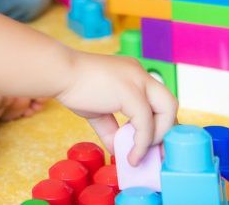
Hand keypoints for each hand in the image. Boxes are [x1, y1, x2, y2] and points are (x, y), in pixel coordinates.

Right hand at [55, 52, 176, 165]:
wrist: (58, 73)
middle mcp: (140, 74)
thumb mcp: (98, 110)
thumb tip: (118, 151)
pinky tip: (131, 155)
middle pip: (171, 104)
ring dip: (158, 137)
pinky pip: (145, 122)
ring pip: (167, 110)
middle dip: (167, 131)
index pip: (159, 101)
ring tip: (140, 155)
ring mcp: (137, 80)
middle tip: (157, 153)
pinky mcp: (130, 91)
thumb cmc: (74, 87)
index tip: (153, 147)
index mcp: (134, 75)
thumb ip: (112, 129)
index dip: (160, 125)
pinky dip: (142, 143)